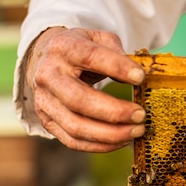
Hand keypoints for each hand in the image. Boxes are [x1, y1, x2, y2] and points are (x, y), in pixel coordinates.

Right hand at [25, 27, 145, 151]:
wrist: (46, 59)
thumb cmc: (82, 50)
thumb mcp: (98, 39)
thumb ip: (118, 52)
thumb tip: (138, 77)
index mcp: (63, 47)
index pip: (89, 57)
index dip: (116, 67)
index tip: (140, 78)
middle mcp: (48, 75)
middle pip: (78, 99)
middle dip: (113, 111)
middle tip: (141, 115)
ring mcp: (44, 101)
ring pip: (75, 126)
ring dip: (110, 134)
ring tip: (137, 131)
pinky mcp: (47, 121)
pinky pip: (74, 141)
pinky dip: (101, 145)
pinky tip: (123, 140)